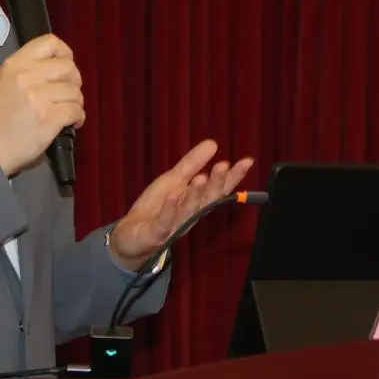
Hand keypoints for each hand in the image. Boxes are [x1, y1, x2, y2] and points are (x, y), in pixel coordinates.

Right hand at [0, 34, 84, 175]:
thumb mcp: (4, 82)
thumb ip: (29, 71)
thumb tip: (58, 71)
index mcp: (15, 63)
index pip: (50, 42)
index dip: (65, 53)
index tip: (64, 69)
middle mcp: (27, 75)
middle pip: (68, 67)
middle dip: (74, 81)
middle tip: (67, 94)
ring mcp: (39, 96)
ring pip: (75, 91)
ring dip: (75, 102)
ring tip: (66, 112)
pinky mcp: (49, 117)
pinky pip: (76, 110)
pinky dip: (78, 117)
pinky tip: (70, 123)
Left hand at [108, 140, 253, 270]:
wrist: (131, 235)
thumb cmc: (157, 207)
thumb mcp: (173, 180)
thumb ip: (192, 163)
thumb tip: (213, 143)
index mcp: (197, 201)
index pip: (219, 188)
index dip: (233, 176)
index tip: (247, 161)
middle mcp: (191, 214)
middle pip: (208, 199)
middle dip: (216, 183)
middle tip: (224, 165)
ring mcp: (175, 225)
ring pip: (189, 210)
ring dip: (196, 194)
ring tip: (201, 177)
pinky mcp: (157, 233)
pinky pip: (164, 222)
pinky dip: (169, 210)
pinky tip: (173, 196)